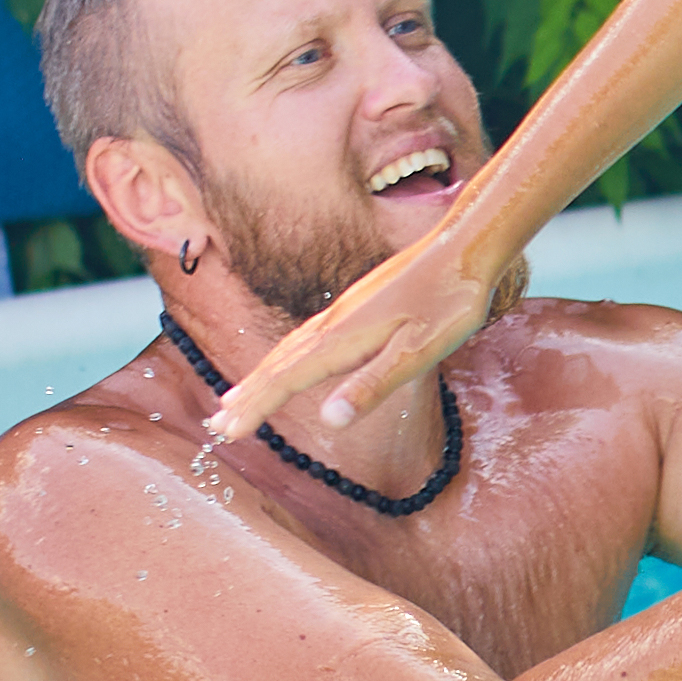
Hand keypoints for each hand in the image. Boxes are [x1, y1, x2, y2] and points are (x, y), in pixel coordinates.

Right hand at [201, 208, 516, 448]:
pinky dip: (283, 357)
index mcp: (343, 339)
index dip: (256, 408)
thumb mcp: (418, 353)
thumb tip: (328, 421)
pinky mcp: (355, 305)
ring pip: (288, 349)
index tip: (226, 432)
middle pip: (278, 365)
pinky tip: (286, 362)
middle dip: (247, 396)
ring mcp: (343, 311)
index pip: (286, 380)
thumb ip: (372, 386)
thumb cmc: (450, 304)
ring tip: (235, 397)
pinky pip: (305, 337)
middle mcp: (334, 323)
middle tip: (216, 425)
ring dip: (260, 377)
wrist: (465, 248)